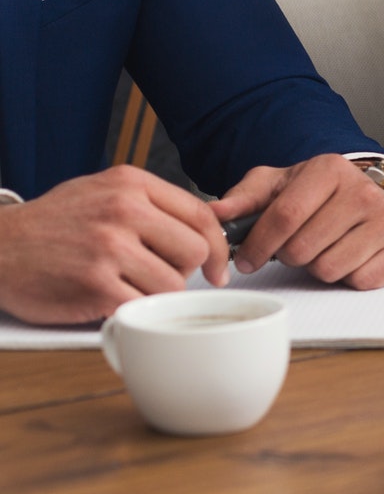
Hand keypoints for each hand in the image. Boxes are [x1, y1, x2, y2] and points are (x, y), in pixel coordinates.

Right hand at [0, 165, 228, 324]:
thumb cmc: (55, 222)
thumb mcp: (102, 191)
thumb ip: (151, 203)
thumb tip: (205, 228)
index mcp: (131, 184)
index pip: (201, 214)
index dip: (218, 246)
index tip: (217, 266)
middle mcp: (123, 211)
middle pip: (194, 251)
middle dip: (185, 270)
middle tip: (162, 276)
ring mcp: (109, 248)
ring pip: (172, 283)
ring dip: (157, 294)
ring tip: (130, 286)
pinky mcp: (95, 285)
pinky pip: (143, 305)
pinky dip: (136, 310)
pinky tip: (115, 300)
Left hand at [210, 153, 383, 288]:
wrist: (366, 197)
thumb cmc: (314, 195)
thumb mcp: (277, 186)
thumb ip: (243, 198)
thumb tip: (213, 214)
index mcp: (331, 169)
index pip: (284, 217)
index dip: (257, 245)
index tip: (245, 260)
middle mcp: (366, 191)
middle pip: (303, 250)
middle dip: (289, 256)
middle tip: (296, 247)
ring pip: (329, 269)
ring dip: (318, 268)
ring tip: (323, 250)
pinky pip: (359, 281)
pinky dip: (348, 278)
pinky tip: (349, 258)